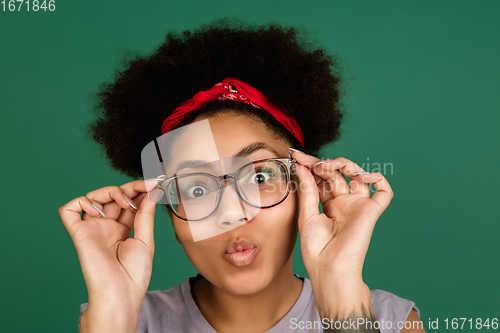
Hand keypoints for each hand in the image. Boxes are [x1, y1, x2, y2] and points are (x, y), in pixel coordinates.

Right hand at [59, 180, 160, 308]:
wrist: (120, 293)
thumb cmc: (134, 274)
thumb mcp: (145, 240)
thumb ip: (145, 215)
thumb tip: (151, 192)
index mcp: (123, 228)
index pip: (128, 201)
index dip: (139, 190)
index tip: (154, 183)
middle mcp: (106, 226)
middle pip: (112, 195)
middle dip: (128, 188)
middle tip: (142, 188)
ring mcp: (92, 228)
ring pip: (92, 196)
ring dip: (109, 191)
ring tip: (124, 203)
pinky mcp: (78, 232)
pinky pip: (69, 210)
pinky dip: (81, 202)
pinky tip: (99, 210)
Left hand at [290, 150, 393, 281]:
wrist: (329, 268)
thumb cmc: (316, 248)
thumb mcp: (306, 214)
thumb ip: (307, 189)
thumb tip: (301, 166)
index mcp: (328, 206)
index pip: (322, 179)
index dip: (310, 166)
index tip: (296, 156)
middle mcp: (344, 204)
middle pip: (337, 174)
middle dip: (321, 163)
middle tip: (307, 161)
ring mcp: (358, 206)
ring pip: (358, 176)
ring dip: (344, 164)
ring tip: (325, 166)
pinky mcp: (372, 211)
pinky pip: (383, 191)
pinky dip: (377, 178)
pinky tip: (361, 175)